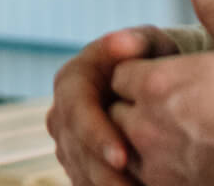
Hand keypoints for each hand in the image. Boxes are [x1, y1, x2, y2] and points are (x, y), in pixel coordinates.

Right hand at [49, 23, 178, 185]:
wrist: (148, 84)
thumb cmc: (152, 60)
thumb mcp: (148, 44)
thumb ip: (136, 42)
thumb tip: (122, 43)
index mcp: (71, 82)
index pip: (77, 111)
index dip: (96, 135)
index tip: (122, 157)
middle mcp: (61, 114)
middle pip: (76, 149)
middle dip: (104, 174)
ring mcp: (67, 142)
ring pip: (81, 172)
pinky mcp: (79, 164)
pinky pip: (88, 184)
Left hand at [106, 0, 213, 185]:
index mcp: (158, 84)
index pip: (119, 73)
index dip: (140, 71)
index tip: (166, 75)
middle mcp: (148, 126)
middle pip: (115, 111)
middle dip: (134, 104)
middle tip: (170, 104)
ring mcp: (158, 165)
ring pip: (124, 147)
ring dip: (140, 138)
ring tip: (176, 133)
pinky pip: (141, 179)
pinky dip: (153, 168)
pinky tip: (184, 158)